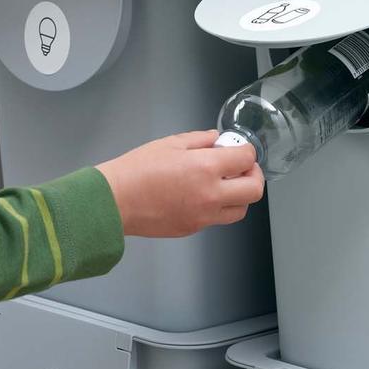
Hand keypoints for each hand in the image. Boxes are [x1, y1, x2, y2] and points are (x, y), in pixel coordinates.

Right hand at [98, 131, 264, 237]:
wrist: (114, 202)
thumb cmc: (136, 170)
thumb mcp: (170, 143)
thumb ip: (200, 140)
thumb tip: (217, 140)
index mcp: (206, 168)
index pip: (246, 159)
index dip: (247, 151)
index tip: (239, 148)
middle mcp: (211, 195)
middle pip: (254, 190)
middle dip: (253, 175)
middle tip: (241, 167)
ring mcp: (203, 216)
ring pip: (240, 210)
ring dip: (239, 195)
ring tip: (224, 184)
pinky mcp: (193, 228)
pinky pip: (217, 219)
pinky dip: (218, 207)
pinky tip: (201, 195)